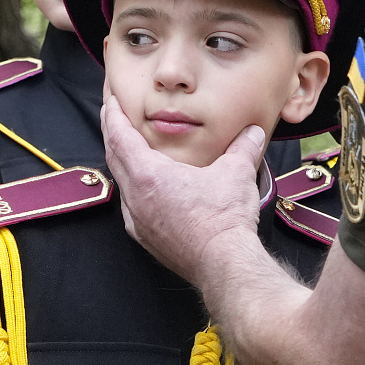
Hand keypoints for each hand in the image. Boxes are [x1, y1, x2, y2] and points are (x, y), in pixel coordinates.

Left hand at [100, 101, 265, 281]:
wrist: (223, 264)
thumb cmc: (224, 218)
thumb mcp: (236, 173)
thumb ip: (243, 147)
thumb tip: (253, 131)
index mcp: (149, 174)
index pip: (120, 137)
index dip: (113, 116)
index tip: (110, 101)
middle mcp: (135, 197)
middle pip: (114, 157)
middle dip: (111, 134)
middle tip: (111, 116)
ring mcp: (137, 220)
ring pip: (121, 183)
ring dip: (121, 163)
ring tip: (126, 150)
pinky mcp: (146, 238)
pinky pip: (131, 208)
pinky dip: (133, 191)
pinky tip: (143, 190)